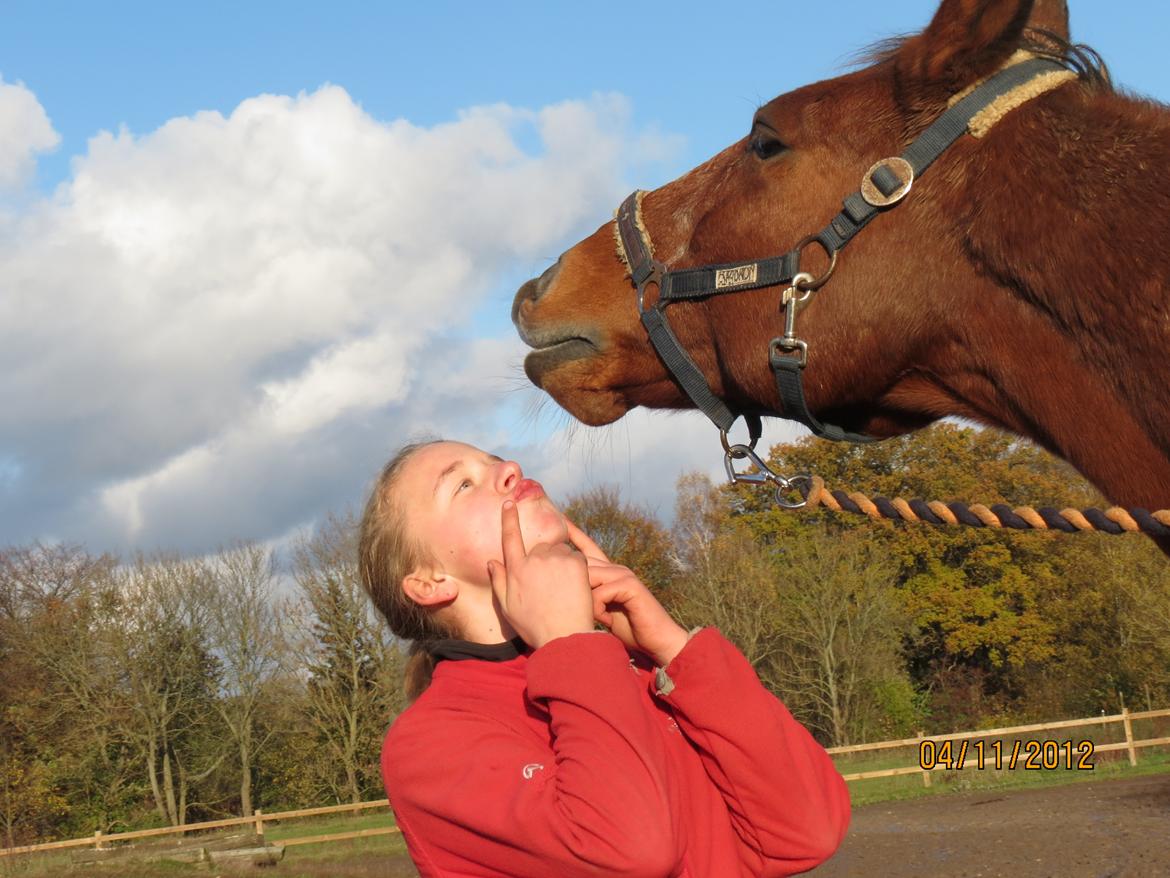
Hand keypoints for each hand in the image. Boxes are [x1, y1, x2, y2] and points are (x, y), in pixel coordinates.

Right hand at [486, 501, 594, 648]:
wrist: (564, 636)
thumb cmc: (534, 626)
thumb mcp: (508, 608)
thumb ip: (499, 582)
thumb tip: (492, 561)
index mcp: (516, 569)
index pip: (510, 538)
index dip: (509, 519)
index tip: (509, 503)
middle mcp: (534, 559)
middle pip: (539, 548)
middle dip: (544, 560)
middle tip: (550, 585)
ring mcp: (556, 559)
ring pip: (559, 551)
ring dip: (561, 562)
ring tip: (564, 588)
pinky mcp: (577, 562)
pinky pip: (575, 556)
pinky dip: (577, 567)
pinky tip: (576, 585)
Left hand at [565, 518, 689, 666]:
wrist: (656, 641)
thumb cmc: (628, 629)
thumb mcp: (601, 612)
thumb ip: (587, 598)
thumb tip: (562, 594)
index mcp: (608, 573)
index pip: (587, 548)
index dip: (574, 533)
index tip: (560, 516)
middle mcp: (615, 569)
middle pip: (581, 563)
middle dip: (569, 578)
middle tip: (566, 603)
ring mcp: (623, 574)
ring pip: (588, 577)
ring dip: (585, 602)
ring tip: (595, 619)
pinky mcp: (630, 584)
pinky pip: (600, 592)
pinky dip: (598, 610)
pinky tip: (607, 620)